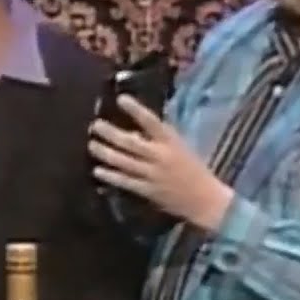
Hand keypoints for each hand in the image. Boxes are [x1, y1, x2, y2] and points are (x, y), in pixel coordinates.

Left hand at [88, 95, 234, 232]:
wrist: (207, 200)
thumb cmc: (194, 170)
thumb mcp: (180, 148)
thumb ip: (158, 139)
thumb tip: (133, 130)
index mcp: (172, 142)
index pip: (152, 122)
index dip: (136, 110)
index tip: (121, 98)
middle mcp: (161, 156)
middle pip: (131, 143)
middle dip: (111, 133)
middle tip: (95, 125)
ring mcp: (153, 174)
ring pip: (124, 161)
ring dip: (105, 153)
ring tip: (92, 145)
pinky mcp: (148, 191)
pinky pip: (125, 182)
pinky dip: (111, 175)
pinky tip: (98, 171)